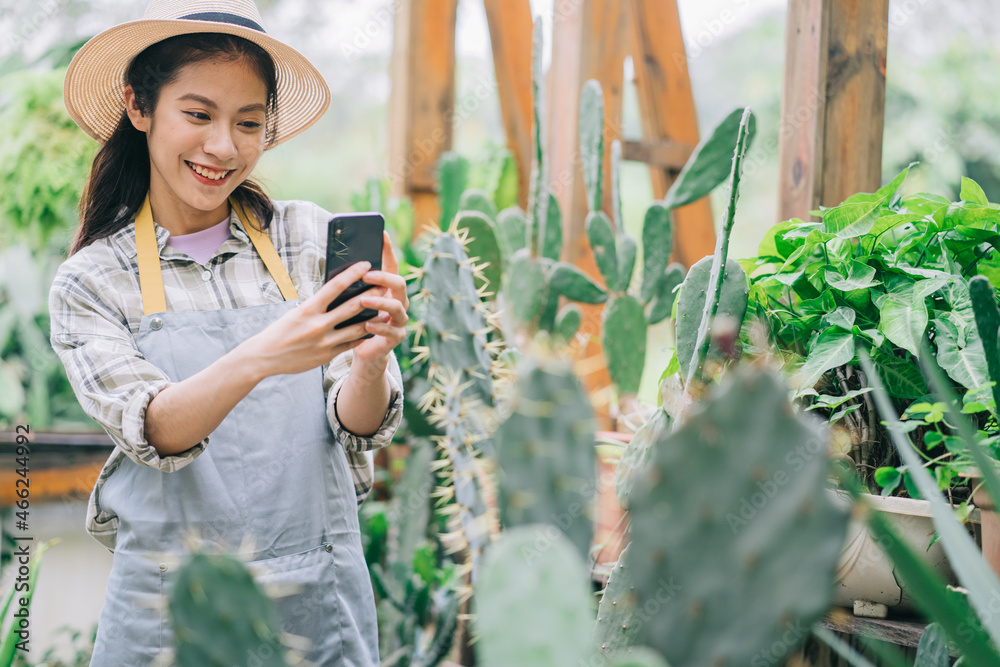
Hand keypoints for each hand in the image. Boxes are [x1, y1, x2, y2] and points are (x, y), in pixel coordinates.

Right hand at [238, 261, 376, 379]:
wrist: (265, 357)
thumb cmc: (281, 330)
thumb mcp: (297, 312)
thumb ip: (318, 305)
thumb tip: (339, 293)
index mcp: (308, 309)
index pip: (335, 286)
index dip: (353, 274)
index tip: (366, 264)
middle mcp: (318, 325)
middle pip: (352, 307)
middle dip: (371, 295)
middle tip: (384, 286)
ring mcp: (324, 342)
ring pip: (357, 328)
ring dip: (373, 317)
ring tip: (384, 309)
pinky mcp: (327, 355)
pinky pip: (351, 344)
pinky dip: (362, 335)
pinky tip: (372, 328)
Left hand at [351, 231, 408, 372]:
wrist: (359, 349)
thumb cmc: (351, 320)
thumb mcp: (348, 300)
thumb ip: (349, 286)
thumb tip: (335, 263)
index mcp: (387, 289)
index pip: (390, 265)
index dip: (387, 249)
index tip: (381, 234)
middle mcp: (398, 301)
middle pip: (399, 283)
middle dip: (384, 278)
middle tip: (366, 275)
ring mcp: (399, 320)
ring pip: (397, 307)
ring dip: (380, 302)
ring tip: (363, 301)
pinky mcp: (395, 337)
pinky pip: (391, 331)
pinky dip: (379, 327)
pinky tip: (368, 324)